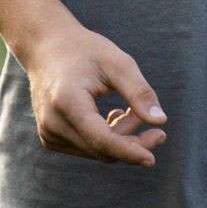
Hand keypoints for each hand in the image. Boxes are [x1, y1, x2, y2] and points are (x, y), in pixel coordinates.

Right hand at [19, 22, 166, 165]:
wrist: (46, 48)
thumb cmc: (85, 51)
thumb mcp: (117, 62)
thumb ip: (139, 92)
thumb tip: (160, 121)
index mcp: (67, 101)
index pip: (101, 139)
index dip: (128, 151)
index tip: (151, 159)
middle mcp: (53, 123)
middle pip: (102, 149)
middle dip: (133, 142)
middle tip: (158, 130)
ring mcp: (49, 133)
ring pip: (96, 151)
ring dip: (120, 137)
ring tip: (128, 110)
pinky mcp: (50, 138)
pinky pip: (87, 147)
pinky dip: (106, 138)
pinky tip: (112, 115)